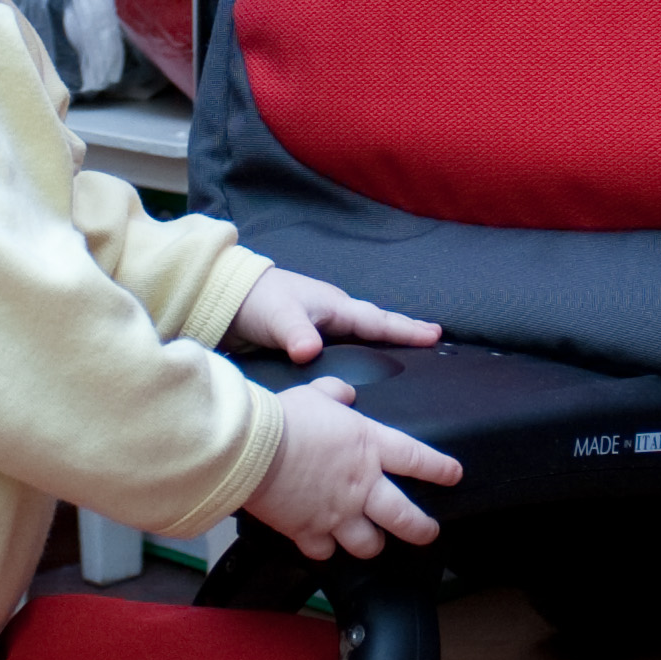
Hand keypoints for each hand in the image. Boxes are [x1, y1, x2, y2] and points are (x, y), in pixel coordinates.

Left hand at [230, 265, 441, 366]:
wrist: (226, 297)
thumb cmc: (256, 301)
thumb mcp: (279, 318)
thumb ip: (296, 335)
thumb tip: (310, 353)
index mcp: (333, 306)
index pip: (376, 320)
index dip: (405, 330)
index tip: (435, 335)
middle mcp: (332, 313)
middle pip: (375, 323)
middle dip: (403, 330)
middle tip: (433, 338)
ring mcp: (320, 324)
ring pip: (360, 333)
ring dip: (382, 339)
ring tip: (406, 351)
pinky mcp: (307, 336)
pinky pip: (343, 344)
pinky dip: (359, 349)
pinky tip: (361, 362)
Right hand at [245, 377, 461, 560]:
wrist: (251, 449)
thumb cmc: (283, 418)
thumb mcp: (315, 394)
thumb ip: (335, 393)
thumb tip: (344, 392)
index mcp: (369, 447)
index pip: (418, 459)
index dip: (440, 469)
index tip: (453, 475)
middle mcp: (361, 485)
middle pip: (405, 517)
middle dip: (421, 528)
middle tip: (427, 531)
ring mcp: (337, 513)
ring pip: (369, 544)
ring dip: (372, 544)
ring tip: (371, 541)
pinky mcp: (308, 531)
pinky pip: (325, 551)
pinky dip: (325, 549)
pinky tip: (323, 543)